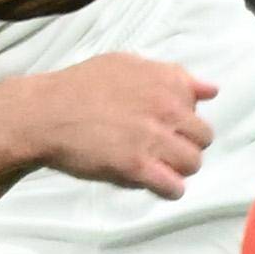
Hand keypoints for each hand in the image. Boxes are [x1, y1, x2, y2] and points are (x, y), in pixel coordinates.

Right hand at [14, 52, 216, 196]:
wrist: (43, 113)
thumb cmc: (80, 86)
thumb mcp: (126, 64)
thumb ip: (171, 76)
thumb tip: (211, 90)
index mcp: (166, 80)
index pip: (199, 106)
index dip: (183, 116)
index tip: (164, 121)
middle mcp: (166, 107)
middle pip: (203, 137)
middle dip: (187, 143)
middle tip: (163, 146)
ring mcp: (153, 137)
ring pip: (193, 162)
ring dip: (179, 167)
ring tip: (159, 165)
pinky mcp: (137, 165)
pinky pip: (173, 185)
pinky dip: (169, 188)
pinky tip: (156, 182)